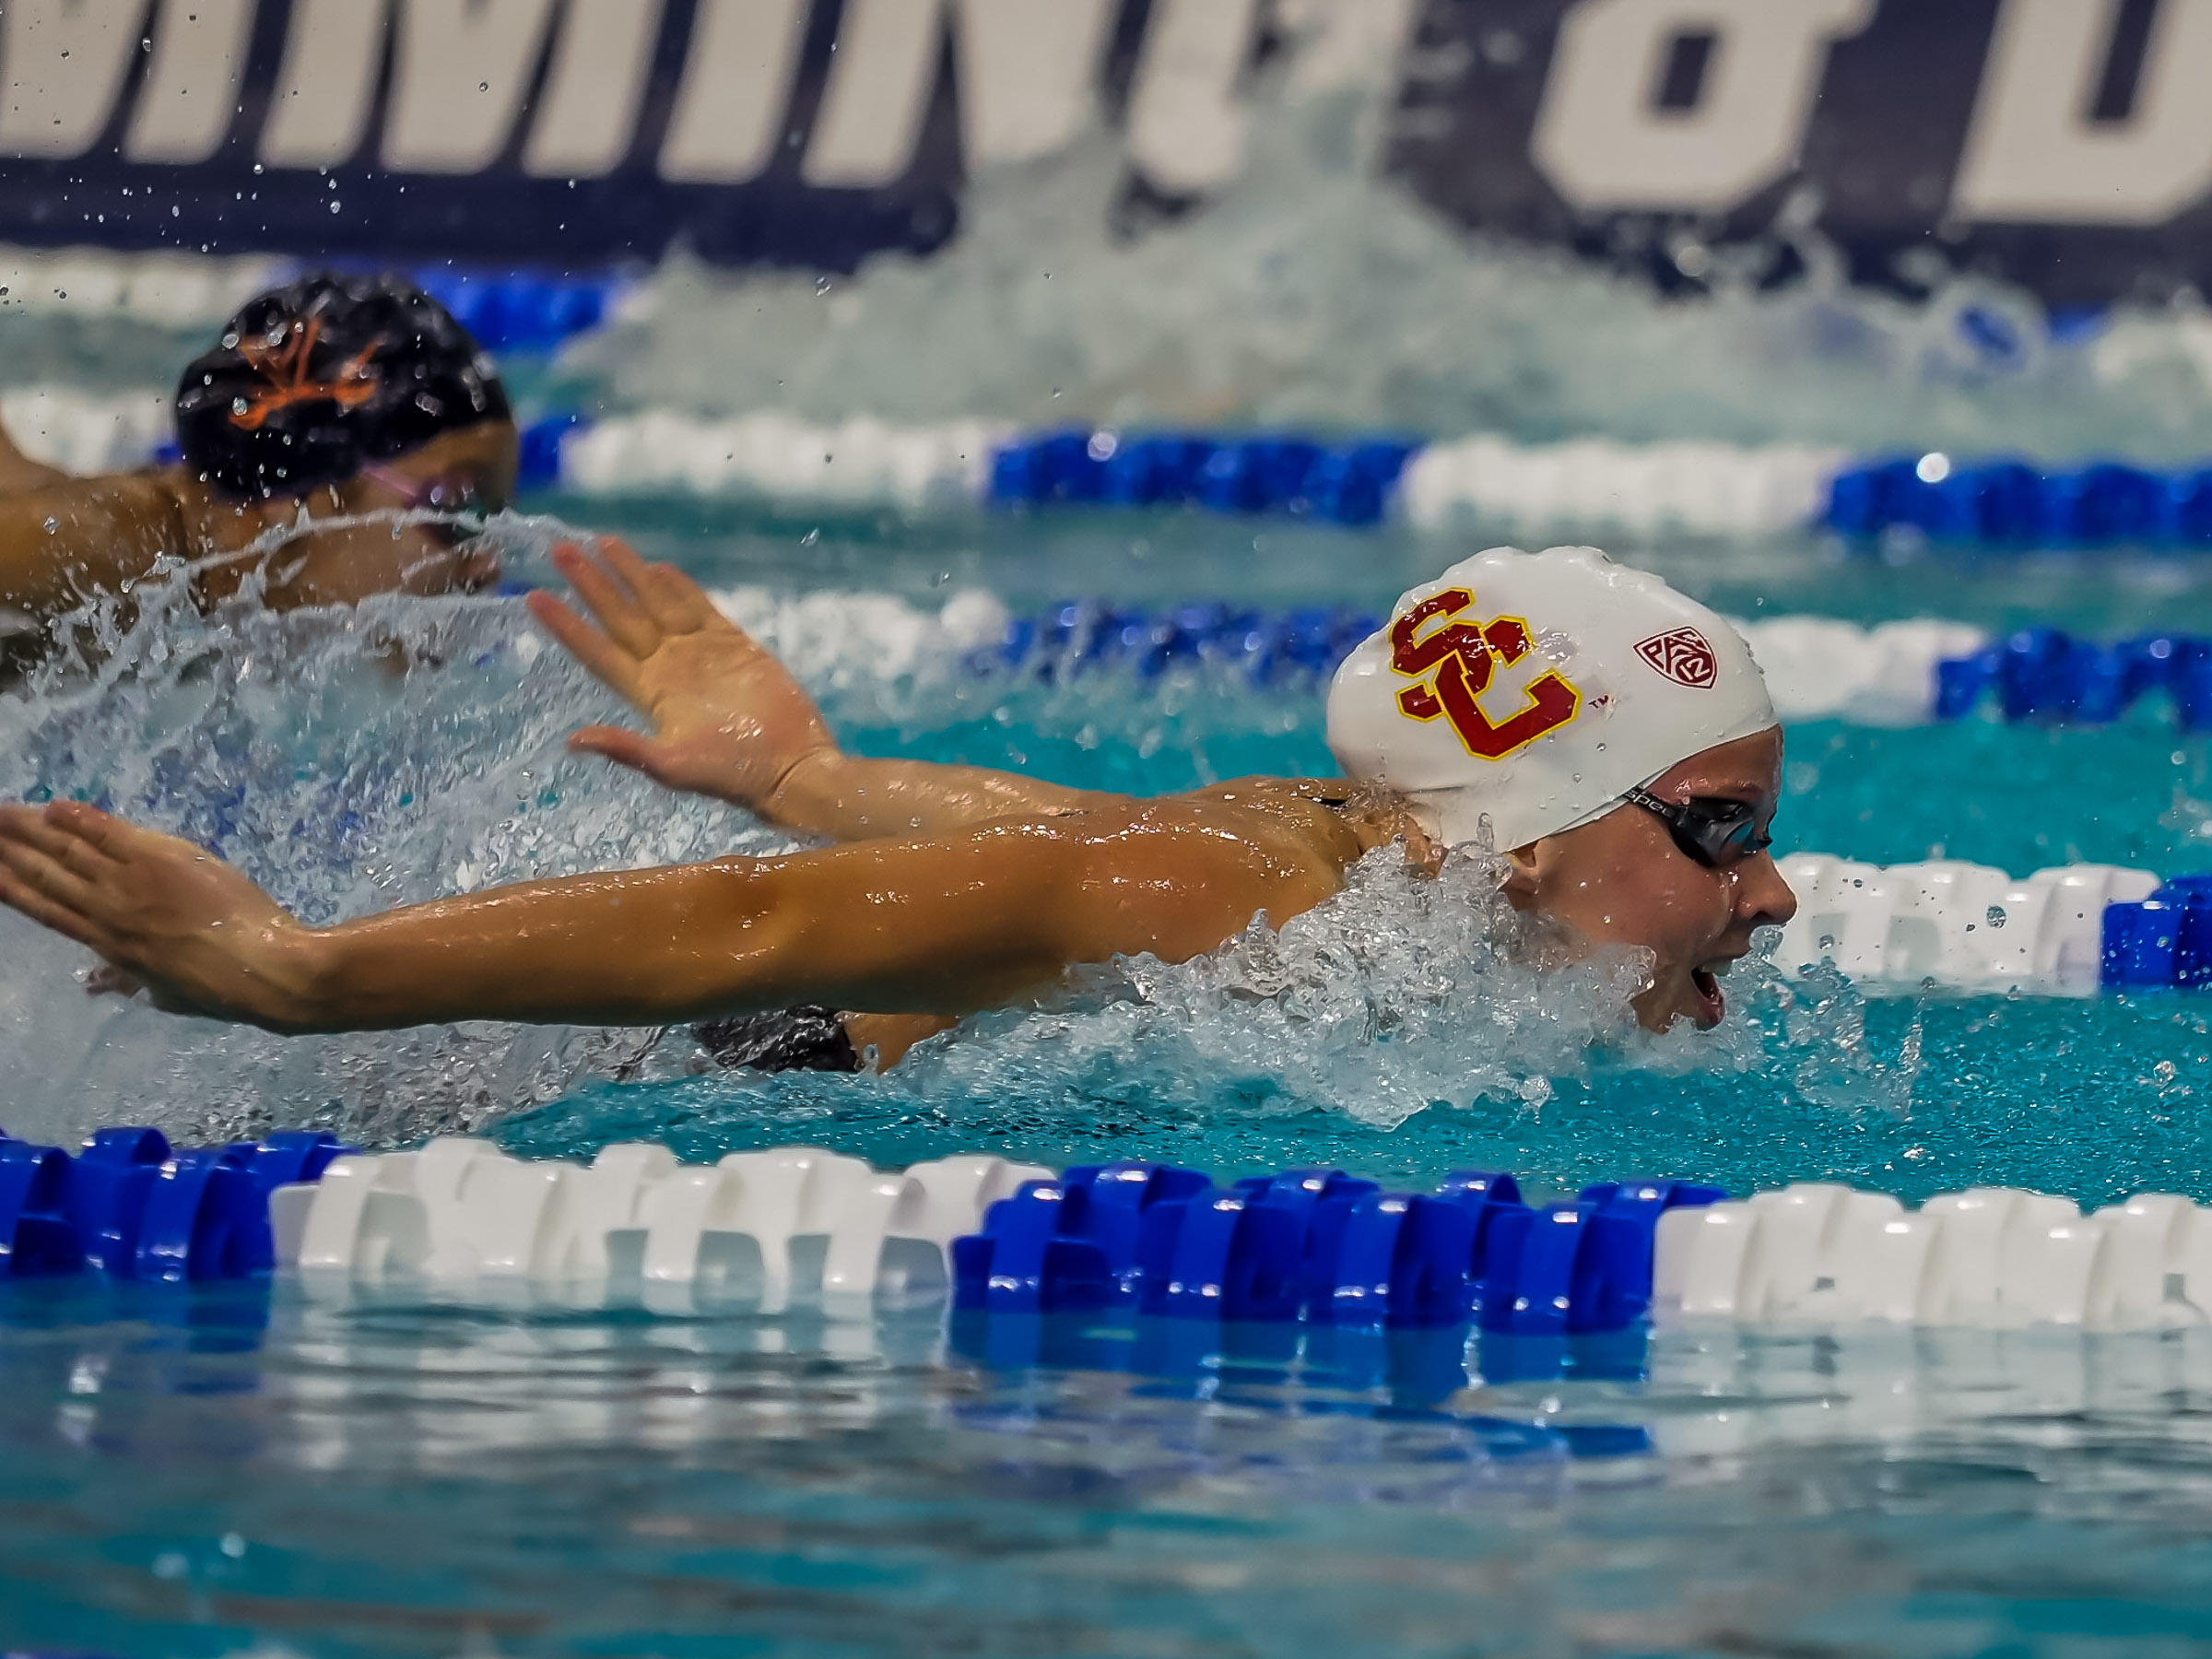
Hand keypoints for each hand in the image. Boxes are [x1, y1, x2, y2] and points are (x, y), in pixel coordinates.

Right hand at [0, 801, 315, 1027]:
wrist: (264, 969)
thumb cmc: (222, 989)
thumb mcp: (165, 994)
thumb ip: (128, 981)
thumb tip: (93, 982)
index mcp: (108, 945)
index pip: (46, 910)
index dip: (11, 887)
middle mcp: (108, 912)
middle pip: (45, 875)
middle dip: (8, 851)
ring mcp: (131, 884)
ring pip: (68, 851)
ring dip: (30, 828)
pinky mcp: (160, 860)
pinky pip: (109, 833)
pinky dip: (81, 818)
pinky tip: (54, 806)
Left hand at [528, 538, 837, 810]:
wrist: (789, 766)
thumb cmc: (731, 773)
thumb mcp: (672, 766)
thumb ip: (624, 748)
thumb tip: (572, 742)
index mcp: (647, 693)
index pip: (596, 651)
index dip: (567, 625)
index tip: (534, 598)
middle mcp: (667, 667)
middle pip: (619, 617)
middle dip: (591, 584)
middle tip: (560, 550)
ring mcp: (700, 652)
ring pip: (656, 603)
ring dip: (630, 573)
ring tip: (603, 541)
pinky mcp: (734, 644)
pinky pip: (699, 607)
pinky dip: (679, 586)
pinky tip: (658, 567)